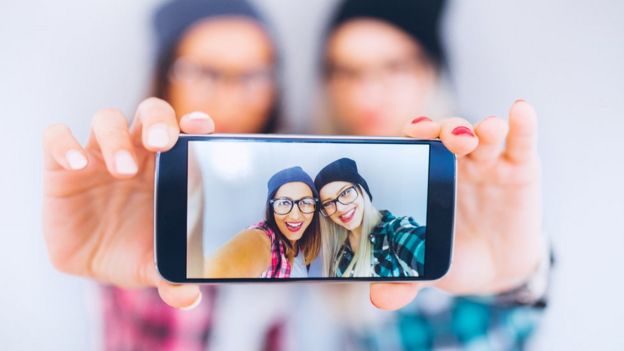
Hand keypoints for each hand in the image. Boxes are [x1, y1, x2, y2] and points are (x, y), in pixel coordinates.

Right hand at [43, 98, 213, 308]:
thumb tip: (188, 297)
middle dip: (157, 121)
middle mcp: (136, 154)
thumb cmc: (132, 251)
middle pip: (148, 113)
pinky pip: (56, 138)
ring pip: (106, 120)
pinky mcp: (62, 167)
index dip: (193, 124)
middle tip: (161, 144)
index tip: (201, 128)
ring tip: (121, 170)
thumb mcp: (153, 266)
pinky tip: (77, 165)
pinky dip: (64, 145)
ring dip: (115, 137)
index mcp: (166, 168)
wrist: (92, 262)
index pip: (183, 132)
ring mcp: (99, 156)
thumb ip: (172, 278)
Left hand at [370, 100, 543, 309]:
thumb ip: (403, 279)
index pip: (416, 145)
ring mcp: (489, 162)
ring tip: (483, 132)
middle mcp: (456, 162)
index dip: (413, 134)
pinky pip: (521, 141)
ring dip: (483, 128)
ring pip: (484, 133)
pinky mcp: (520, 168)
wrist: (495, 268)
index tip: (411, 133)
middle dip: (447, 128)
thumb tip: (378, 298)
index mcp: (427, 176)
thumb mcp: (428, 266)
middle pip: (448, 132)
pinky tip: (520, 110)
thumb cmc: (452, 254)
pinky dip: (522, 124)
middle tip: (448, 137)